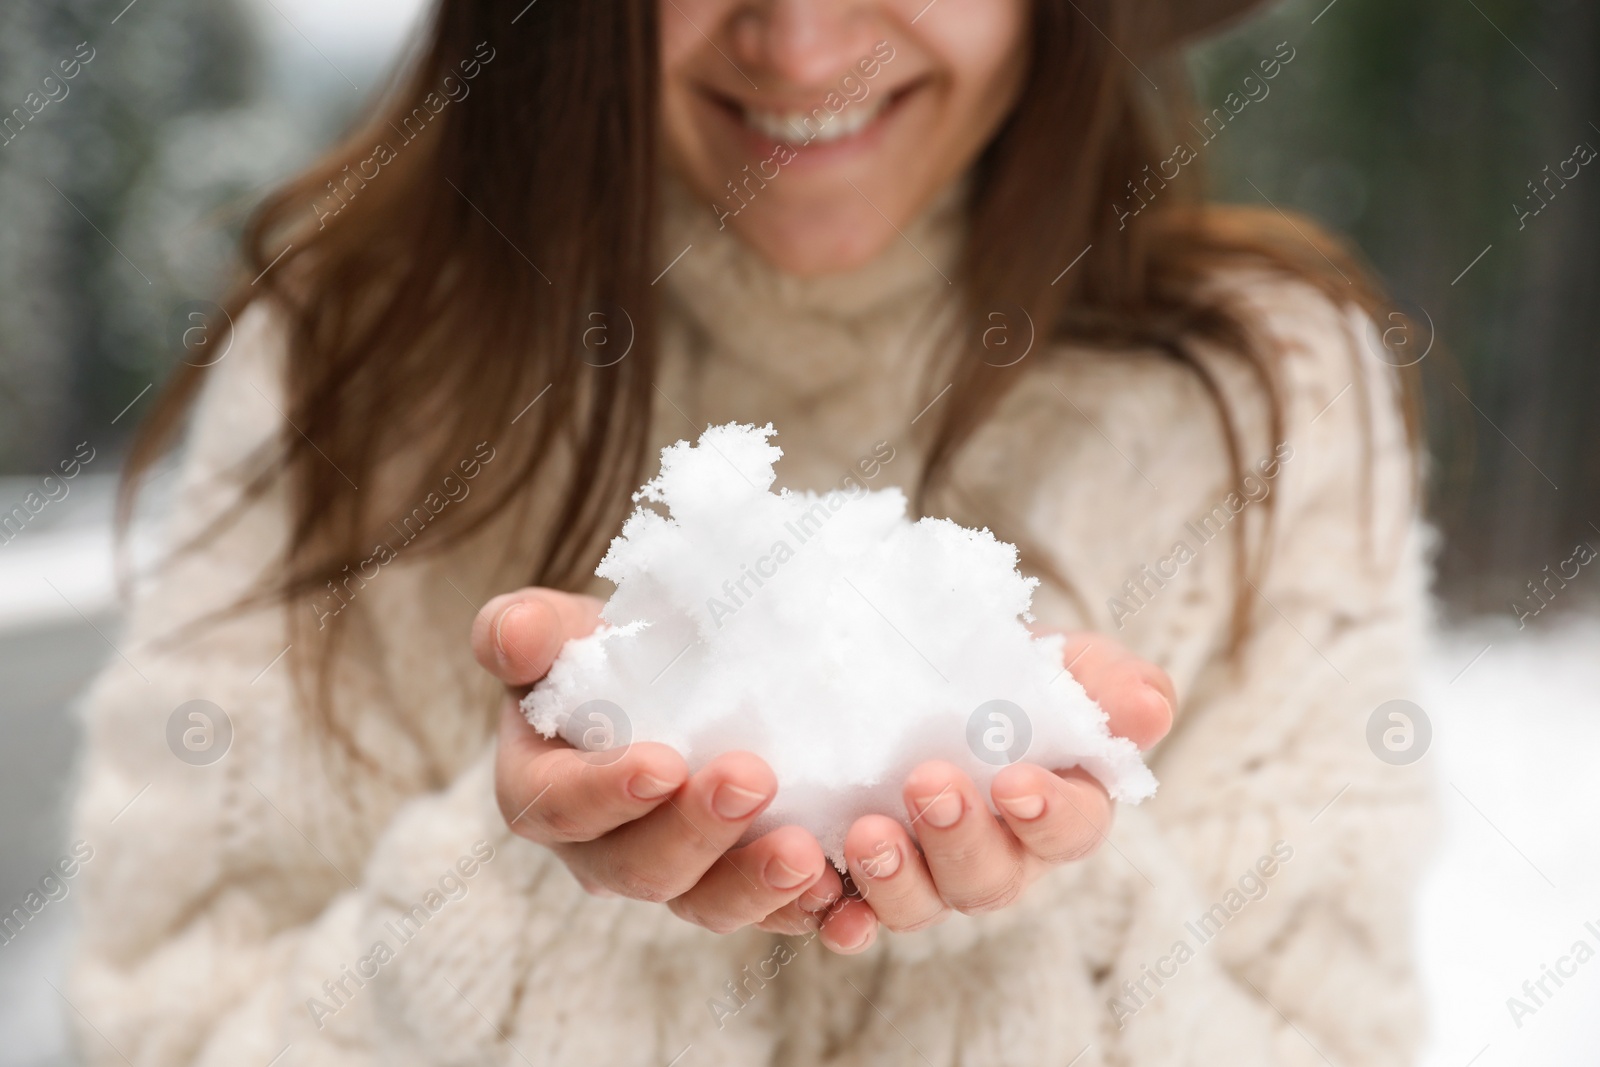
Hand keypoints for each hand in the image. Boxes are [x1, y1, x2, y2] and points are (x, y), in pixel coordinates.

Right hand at [473, 589, 855, 938]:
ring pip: (706, 904)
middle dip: (696, 834)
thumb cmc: (604, 651)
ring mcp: (676, 875)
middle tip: (754, 780)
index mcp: (543, 794)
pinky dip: (807, 912)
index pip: (560, 806)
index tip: (664, 763)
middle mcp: (602, 851)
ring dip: (756, 886)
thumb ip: (525, 630)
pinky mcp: (739, 884)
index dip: (607, 793)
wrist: (671, 674)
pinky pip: (771, 915)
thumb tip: (519, 638)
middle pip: (639, 867)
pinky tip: (845, 898)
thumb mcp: (556, 628)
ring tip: (808, 855)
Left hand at [833, 633, 1174, 952]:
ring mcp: (927, 877)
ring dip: (894, 880)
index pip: (1068, 831)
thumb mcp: (1066, 664)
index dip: (1047, 815)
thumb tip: (1150, 709)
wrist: (923, 667)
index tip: (1015, 784)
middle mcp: (996, 859)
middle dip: (959, 840)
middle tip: (929, 787)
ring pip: (919, 906)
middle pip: (988, 879)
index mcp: (1057, 812)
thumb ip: (1111, 686)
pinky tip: (824, 894)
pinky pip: (851, 916)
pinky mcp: (862, 882)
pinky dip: (839, 915)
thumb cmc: (1010, 671)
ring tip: (866, 835)